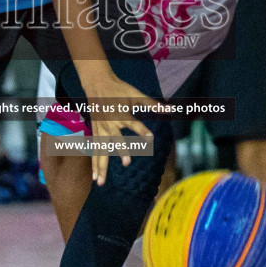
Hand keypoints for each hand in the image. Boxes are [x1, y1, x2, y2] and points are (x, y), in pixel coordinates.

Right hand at [81, 71, 158, 185]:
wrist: (97, 83)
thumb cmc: (119, 90)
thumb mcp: (136, 94)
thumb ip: (152, 104)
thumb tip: (171, 110)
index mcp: (122, 113)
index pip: (134, 124)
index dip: (142, 130)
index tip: (150, 138)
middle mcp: (111, 123)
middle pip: (116, 140)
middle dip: (121, 151)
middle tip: (127, 164)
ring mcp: (101, 130)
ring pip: (101, 151)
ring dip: (101, 167)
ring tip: (101, 183)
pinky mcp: (95, 133)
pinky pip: (95, 151)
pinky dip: (94, 164)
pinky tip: (95, 178)